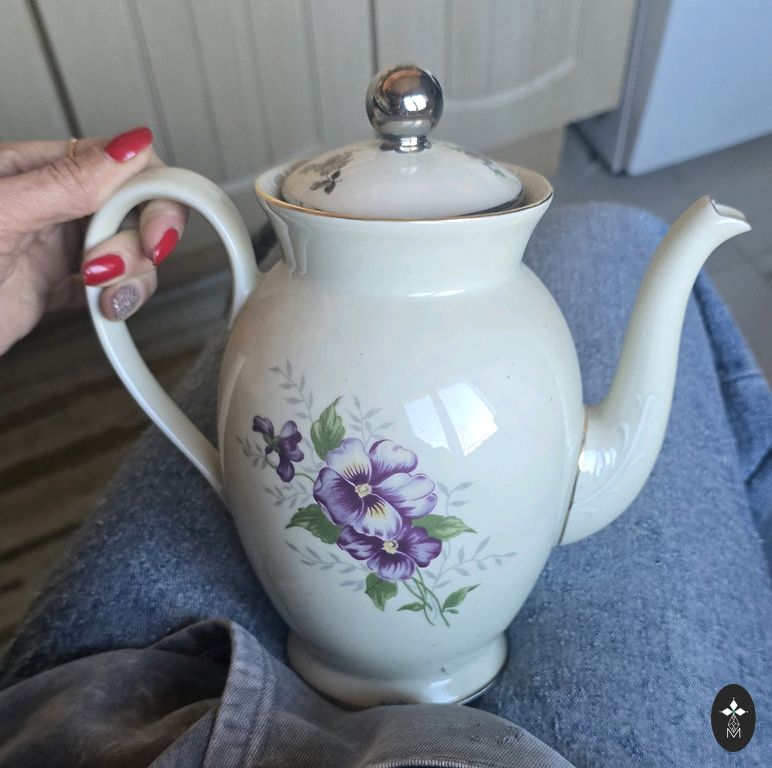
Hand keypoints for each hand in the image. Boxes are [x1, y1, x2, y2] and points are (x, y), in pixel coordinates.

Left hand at [0, 127, 186, 354]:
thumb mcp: (0, 213)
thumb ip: (68, 181)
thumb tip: (129, 146)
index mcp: (38, 170)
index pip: (122, 164)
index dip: (152, 193)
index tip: (154, 229)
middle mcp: (55, 204)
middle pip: (136, 210)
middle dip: (139, 243)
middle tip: (112, 265)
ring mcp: (58, 246)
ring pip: (132, 253)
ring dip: (130, 279)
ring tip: (98, 293)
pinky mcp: (59, 286)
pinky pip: (112, 288)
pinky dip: (116, 301)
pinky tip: (97, 306)